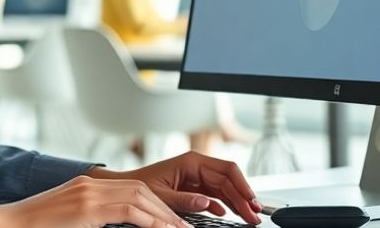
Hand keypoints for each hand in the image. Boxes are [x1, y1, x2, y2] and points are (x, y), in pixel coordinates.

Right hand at [0, 174, 191, 227]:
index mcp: (88, 188)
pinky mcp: (84, 206)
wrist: (5, 225)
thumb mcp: (72, 223)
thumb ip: (94, 222)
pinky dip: (148, 220)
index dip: (157, 206)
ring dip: (162, 215)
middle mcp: (90, 185)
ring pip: (139, 197)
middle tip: (185, 227)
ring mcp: (87, 193)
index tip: (174, 222)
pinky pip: (126, 210)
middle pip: (141, 190)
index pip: (133, 190)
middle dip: (165, 210)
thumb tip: (120, 227)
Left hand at [91, 152, 262, 223]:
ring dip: (237, 203)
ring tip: (248, 217)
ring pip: (225, 188)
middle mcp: (196, 167)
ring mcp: (196, 178)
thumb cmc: (137, 186)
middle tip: (255, 215)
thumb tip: (207, 203)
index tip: (251, 200)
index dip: (242, 184)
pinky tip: (228, 215)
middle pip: (229, 180)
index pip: (226, 170)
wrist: (124, 189)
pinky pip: (215, 195)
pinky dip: (224, 205)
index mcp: (191, 162)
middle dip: (244, 197)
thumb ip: (184, 200)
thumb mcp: (160, 194)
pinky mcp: (193, 188)